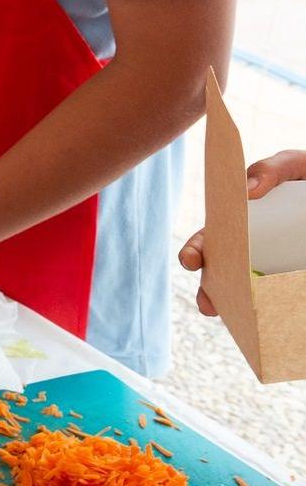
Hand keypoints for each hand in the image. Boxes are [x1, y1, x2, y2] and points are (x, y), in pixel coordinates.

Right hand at [180, 150, 305, 314]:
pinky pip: (284, 297)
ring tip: (239, 320)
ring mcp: (276, 267)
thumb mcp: (294, 166)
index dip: (196, 251)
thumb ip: (272, 169)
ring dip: (239, 307)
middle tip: (209, 305)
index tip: (190, 261)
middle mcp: (254, 249)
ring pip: (251, 292)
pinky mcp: (294, 278)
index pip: (211, 240)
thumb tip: (247, 190)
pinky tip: (273, 318)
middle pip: (225, 273)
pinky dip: (276, 309)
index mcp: (242, 223)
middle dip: (211, 291)